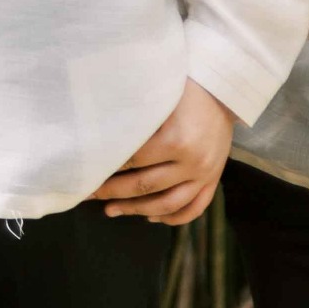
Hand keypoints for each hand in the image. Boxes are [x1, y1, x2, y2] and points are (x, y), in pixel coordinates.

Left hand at [96, 79, 232, 223]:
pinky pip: (195, 207)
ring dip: (138, 210)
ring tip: (112, 210)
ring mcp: (205, 174)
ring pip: (169, 204)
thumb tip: (99, 137)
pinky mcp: (214, 179)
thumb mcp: (157, 99)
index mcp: (176, 140)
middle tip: (89, 194)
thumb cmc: (183, 90)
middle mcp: (193, 163)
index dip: (107, 167)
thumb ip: (134, 120)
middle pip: (146, 185)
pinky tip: (152, 218)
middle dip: (114, 192)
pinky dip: (174, 217)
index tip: (86, 170)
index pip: (132, 161)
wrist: (222, 93)